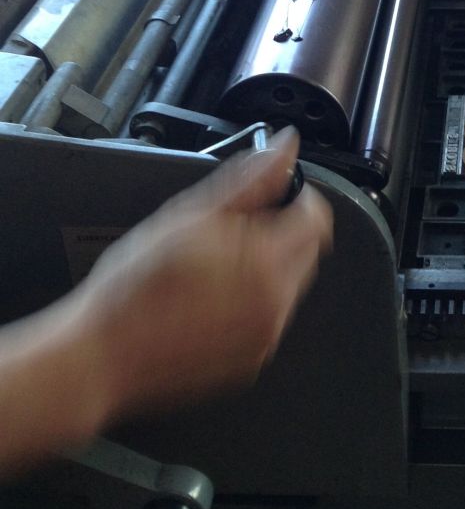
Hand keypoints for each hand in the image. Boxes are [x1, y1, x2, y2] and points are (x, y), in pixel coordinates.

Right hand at [75, 126, 332, 421]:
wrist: (101, 355)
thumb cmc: (134, 287)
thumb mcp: (192, 213)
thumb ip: (250, 178)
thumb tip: (285, 147)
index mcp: (267, 262)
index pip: (318, 217)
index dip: (297, 197)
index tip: (272, 194)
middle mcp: (276, 304)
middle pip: (308, 251)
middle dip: (283, 231)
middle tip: (234, 227)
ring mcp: (265, 337)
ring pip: (289, 285)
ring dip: (268, 266)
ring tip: (213, 265)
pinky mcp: (251, 361)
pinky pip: (269, 319)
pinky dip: (252, 302)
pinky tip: (209, 299)